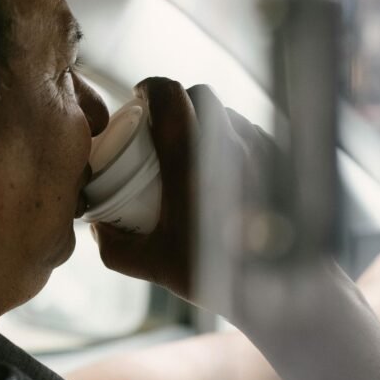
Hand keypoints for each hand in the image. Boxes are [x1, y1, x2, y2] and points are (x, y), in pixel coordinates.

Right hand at [92, 78, 276, 310]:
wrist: (282, 291)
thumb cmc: (216, 279)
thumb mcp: (152, 266)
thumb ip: (113, 246)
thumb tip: (97, 225)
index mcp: (192, 161)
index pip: (170, 95)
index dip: (150, 89)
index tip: (139, 100)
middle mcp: (229, 145)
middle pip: (199, 95)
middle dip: (177, 102)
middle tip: (162, 129)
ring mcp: (260, 149)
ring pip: (227, 112)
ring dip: (206, 121)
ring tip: (194, 152)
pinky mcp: (282, 159)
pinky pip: (250, 132)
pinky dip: (231, 140)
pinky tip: (224, 170)